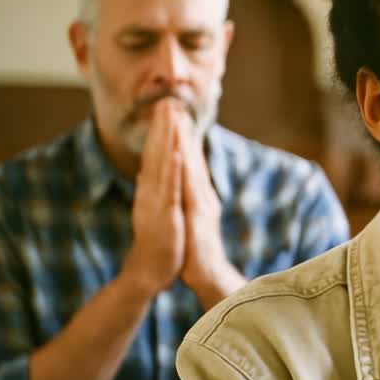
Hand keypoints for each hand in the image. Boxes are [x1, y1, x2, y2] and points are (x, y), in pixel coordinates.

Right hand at [123, 99, 184, 296]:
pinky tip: (176, 151)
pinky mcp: (164, 213)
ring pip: (161, 163)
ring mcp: (156, 201)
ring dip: (165, 139)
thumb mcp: (157, 210)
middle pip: (156, 153)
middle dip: (162, 127)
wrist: (149, 270)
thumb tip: (151, 172)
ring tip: (170, 116)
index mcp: (151, 190)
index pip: (156, 155)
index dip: (161, 132)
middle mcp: (151, 191)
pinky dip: (171, 169)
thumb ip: (155, 190)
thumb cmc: (158, 241)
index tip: (166, 109)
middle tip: (167, 101)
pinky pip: (169, 187)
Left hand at [174, 111, 243, 303]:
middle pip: (191, 157)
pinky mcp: (198, 212)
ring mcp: (201, 202)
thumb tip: (178, 189)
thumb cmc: (195, 250)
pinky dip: (185, 167)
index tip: (172, 116)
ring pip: (191, 166)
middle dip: (181, 131)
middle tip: (173, 105)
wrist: (208, 274)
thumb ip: (185, 202)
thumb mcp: (188, 220)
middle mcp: (202, 194)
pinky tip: (179, 152)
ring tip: (176, 120)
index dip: (180, 138)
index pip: (188, 161)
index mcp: (198, 195)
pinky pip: (189, 186)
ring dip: (184, 142)